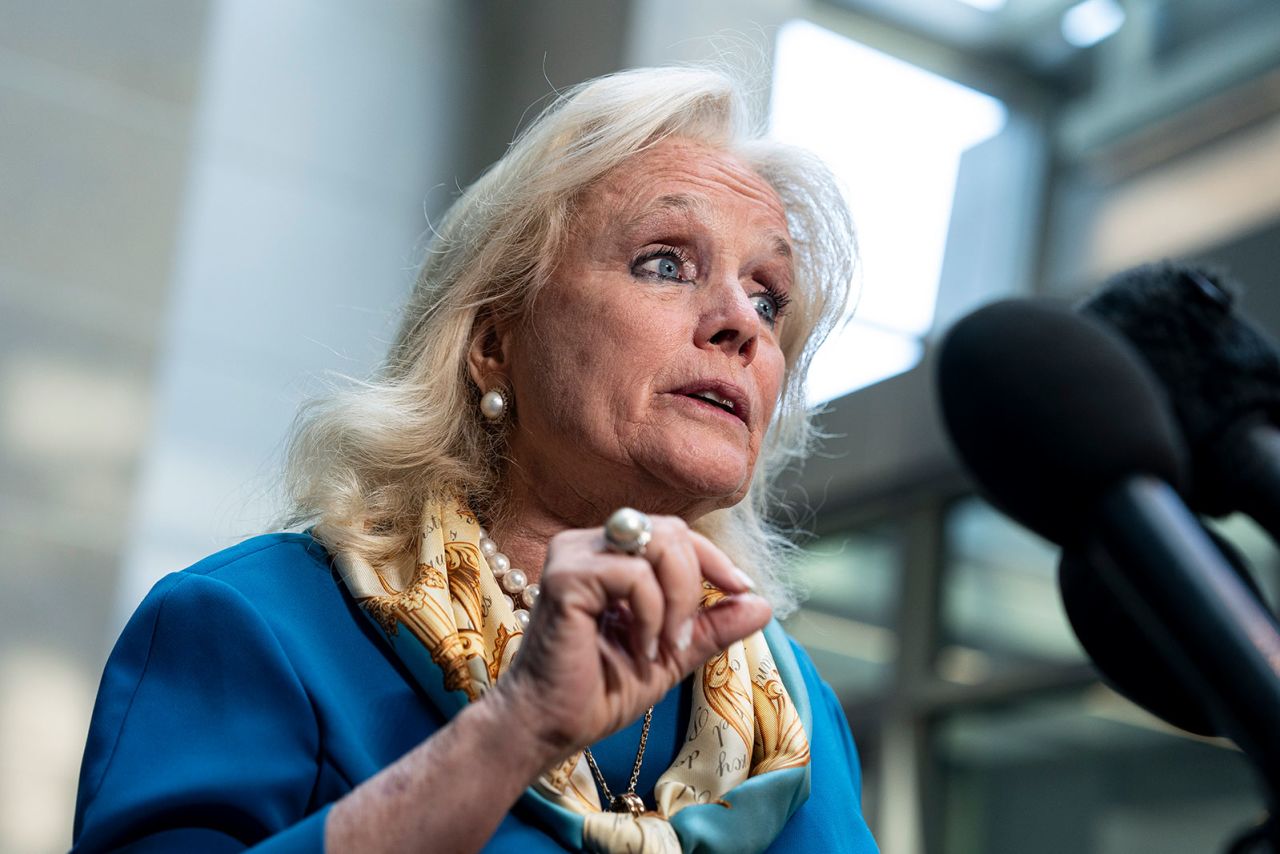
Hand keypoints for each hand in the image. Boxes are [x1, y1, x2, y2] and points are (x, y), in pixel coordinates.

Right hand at [494, 516, 771, 757]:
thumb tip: (764, 603)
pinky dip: (650, 614)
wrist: (551, 726)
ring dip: (676, 600)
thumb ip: (712, 626)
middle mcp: (588, 545)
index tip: (743, 590)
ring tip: (661, 646)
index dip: (714, 558)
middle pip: (670, 530)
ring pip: (657, 543)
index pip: (674, 533)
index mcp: (609, 555)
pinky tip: (637, 648)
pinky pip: (633, 574)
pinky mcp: (565, 577)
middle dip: (696, 581)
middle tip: (685, 637)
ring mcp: (573, 556)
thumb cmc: (599, 690)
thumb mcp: (673, 653)